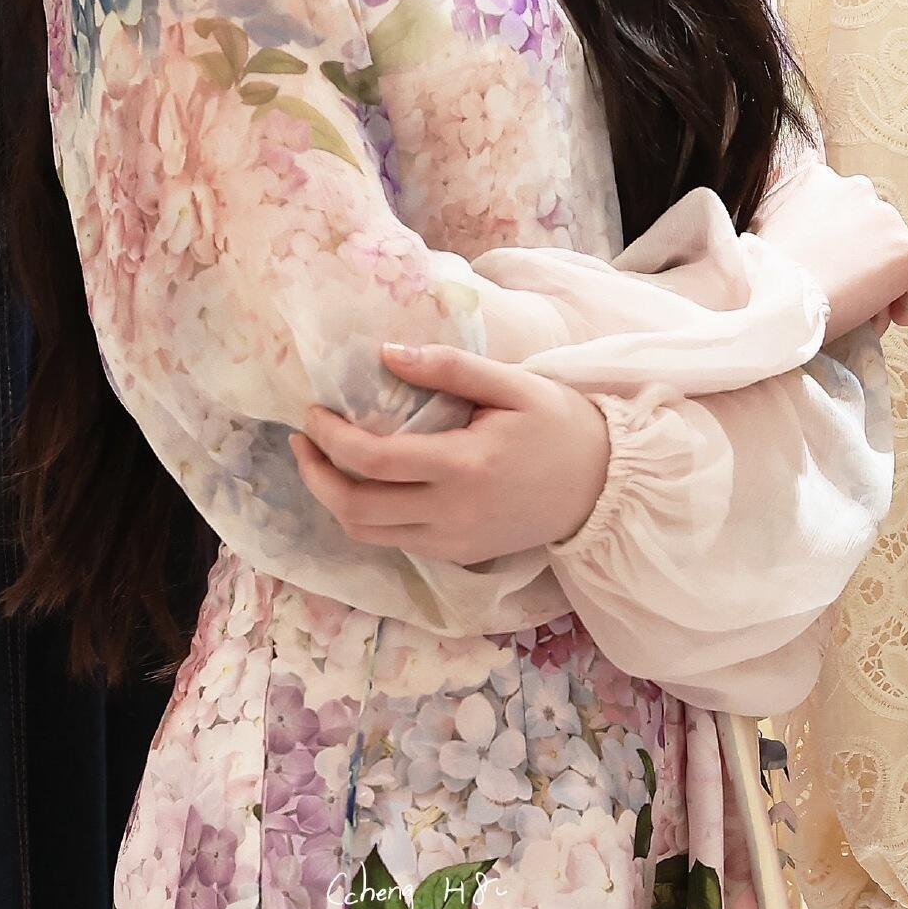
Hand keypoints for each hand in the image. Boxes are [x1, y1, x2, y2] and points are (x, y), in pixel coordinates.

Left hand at [289, 341, 610, 563]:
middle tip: (304, 440)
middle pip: (356, 508)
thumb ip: (448, 368)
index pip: (373, 460)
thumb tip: (386, 354)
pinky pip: (394, 541)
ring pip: (367, 533)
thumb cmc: (559, 425)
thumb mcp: (512, 384)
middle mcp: (452, 513)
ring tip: (322, 462)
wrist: (603, 485)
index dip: (330, 438)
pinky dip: (367, 514)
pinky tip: (365, 482)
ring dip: (333, 499)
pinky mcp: (458, 555)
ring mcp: (453, 541)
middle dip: (315, 474)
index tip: (313, 411)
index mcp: (465, 466)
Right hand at [759, 161, 907, 340]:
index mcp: (819, 179)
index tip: (833, 262)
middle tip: (847, 288)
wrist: (777, 300)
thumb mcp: (762, 225)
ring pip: (892, 253)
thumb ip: (784, 216)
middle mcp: (856, 189)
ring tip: (863, 308)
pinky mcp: (905, 253)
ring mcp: (884, 219)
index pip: (843, 205)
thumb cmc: (762, 273)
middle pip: (871, 228)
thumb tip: (796, 232)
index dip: (841, 238)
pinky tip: (892, 318)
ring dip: (880, 279)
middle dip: (863, 256)